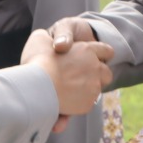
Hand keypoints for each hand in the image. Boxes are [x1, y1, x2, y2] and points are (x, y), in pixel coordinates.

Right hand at [47, 17, 101, 132]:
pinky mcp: (87, 104)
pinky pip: (87, 103)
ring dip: (88, 89)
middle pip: (107, 73)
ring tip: (71, 90)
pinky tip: (66, 101)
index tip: (97, 58)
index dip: (102, 54)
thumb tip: (53, 42)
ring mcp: (93, 87)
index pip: (105, 50)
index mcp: (86, 50)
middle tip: (83, 76)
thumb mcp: (40, 39)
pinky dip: (79, 102)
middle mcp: (94, 68)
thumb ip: (52, 38)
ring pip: (97, 89)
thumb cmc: (37, 61)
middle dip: (99, 75)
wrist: (35, 88)